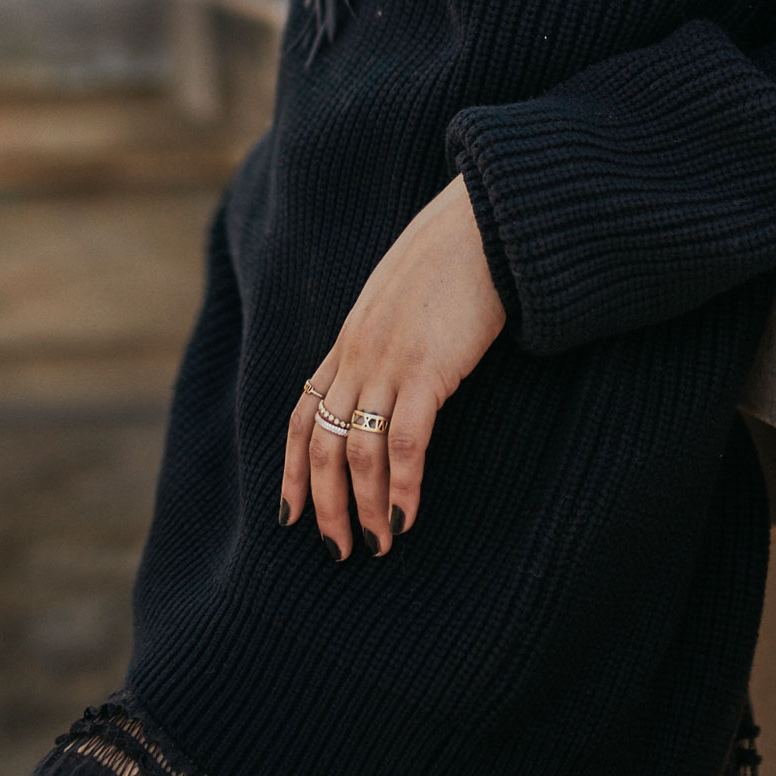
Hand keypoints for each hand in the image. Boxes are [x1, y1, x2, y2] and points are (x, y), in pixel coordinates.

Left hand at [280, 173, 506, 558]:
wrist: (484, 225)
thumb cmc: (454, 259)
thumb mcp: (403, 301)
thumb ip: (388, 338)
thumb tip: (391, 378)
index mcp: (349, 341)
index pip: (301, 416)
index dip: (293, 471)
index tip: (291, 515)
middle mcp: (358, 355)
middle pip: (323, 445)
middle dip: (326, 505)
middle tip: (337, 550)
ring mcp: (389, 362)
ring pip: (359, 452)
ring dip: (365, 507)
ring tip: (377, 545)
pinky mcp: (428, 369)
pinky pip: (406, 443)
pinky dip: (402, 488)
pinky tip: (406, 519)